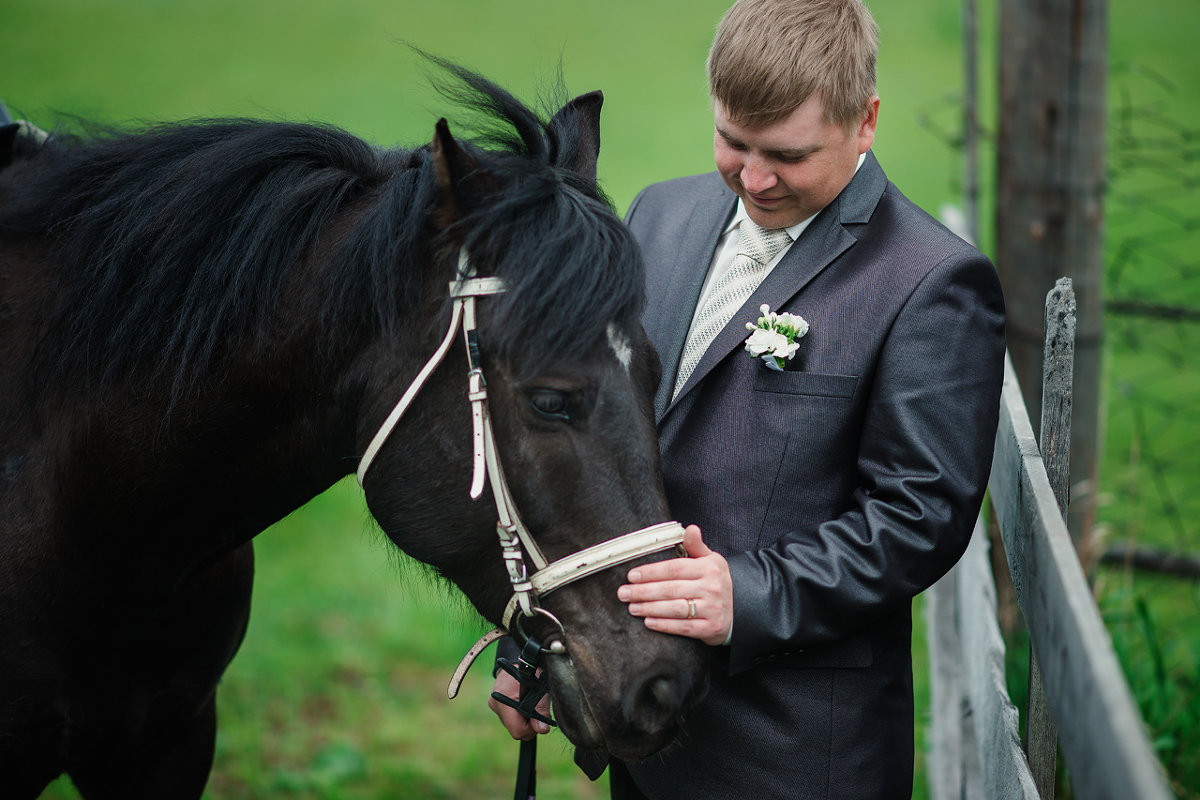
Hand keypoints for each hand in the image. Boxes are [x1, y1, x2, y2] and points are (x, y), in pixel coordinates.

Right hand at [487, 669, 551, 739]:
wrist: (517, 660)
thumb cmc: (530, 672)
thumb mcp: (540, 689)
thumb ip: (541, 710)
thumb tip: (542, 730)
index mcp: (504, 700)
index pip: (517, 730)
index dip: (531, 729)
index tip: (539, 720)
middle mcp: (495, 705)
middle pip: (515, 730)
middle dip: (528, 725)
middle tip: (536, 711)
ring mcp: (494, 706)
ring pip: (512, 725)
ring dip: (523, 720)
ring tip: (529, 704)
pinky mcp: (495, 705)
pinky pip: (509, 719)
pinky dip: (518, 715)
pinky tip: (523, 705)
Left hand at [618, 524, 732, 645]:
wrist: (741, 610)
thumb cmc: (716, 582)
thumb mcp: (711, 560)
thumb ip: (696, 546)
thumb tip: (690, 528)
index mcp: (709, 568)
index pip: (675, 568)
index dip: (651, 572)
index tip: (631, 575)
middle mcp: (712, 587)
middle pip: (671, 589)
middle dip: (644, 591)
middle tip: (623, 593)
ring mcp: (713, 609)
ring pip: (675, 608)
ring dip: (650, 608)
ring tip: (632, 607)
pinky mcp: (711, 628)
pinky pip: (684, 627)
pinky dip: (664, 625)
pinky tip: (648, 622)